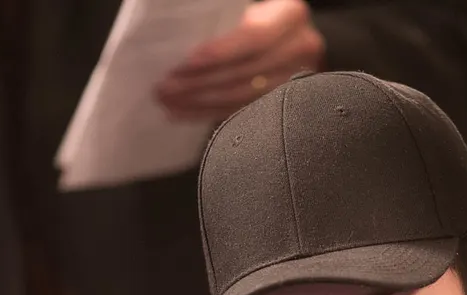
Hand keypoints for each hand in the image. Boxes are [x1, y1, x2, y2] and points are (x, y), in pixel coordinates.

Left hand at [156, 0, 325, 123]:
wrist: (286, 32)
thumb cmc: (259, 16)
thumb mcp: (246, 9)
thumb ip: (226, 22)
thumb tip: (180, 39)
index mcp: (290, 16)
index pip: (255, 39)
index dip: (221, 53)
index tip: (188, 63)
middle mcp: (299, 48)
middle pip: (246, 73)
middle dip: (201, 83)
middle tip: (166, 87)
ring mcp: (296, 78)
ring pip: (243, 97)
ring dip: (201, 102)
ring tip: (169, 102)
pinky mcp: (284, 100)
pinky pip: (243, 111)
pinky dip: (211, 112)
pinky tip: (185, 113)